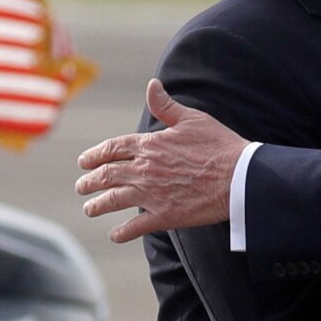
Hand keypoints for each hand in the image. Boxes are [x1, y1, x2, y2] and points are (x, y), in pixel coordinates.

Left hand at [76, 79, 246, 242]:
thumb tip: (151, 85)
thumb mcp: (192, 119)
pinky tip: (114, 235)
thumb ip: (166, 106)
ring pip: (113, 200)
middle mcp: (144, 169)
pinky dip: (121, 232)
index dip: (94, 156)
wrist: (239, 177)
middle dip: (89, 181)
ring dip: (97, 206)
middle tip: (81, 186)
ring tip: (89, 209)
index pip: (112, 149)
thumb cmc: (219, 145)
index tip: (83, 162)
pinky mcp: (164, 216)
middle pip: (106, 175)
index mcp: (149, 145)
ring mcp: (151, 194)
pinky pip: (135, 227)